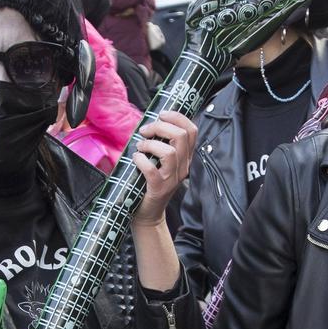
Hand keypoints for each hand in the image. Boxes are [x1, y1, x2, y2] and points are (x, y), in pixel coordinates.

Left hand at [130, 109, 195, 228]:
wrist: (148, 214)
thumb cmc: (150, 184)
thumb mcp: (161, 162)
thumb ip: (161, 144)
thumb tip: (148, 124)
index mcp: (185, 158)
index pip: (192, 131)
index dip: (178, 117)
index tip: (162, 114)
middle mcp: (183, 167)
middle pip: (181, 136)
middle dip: (160, 127)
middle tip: (145, 131)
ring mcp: (172, 178)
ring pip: (168, 152)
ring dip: (150, 144)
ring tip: (140, 147)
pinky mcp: (159, 188)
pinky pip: (151, 169)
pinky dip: (141, 160)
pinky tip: (136, 159)